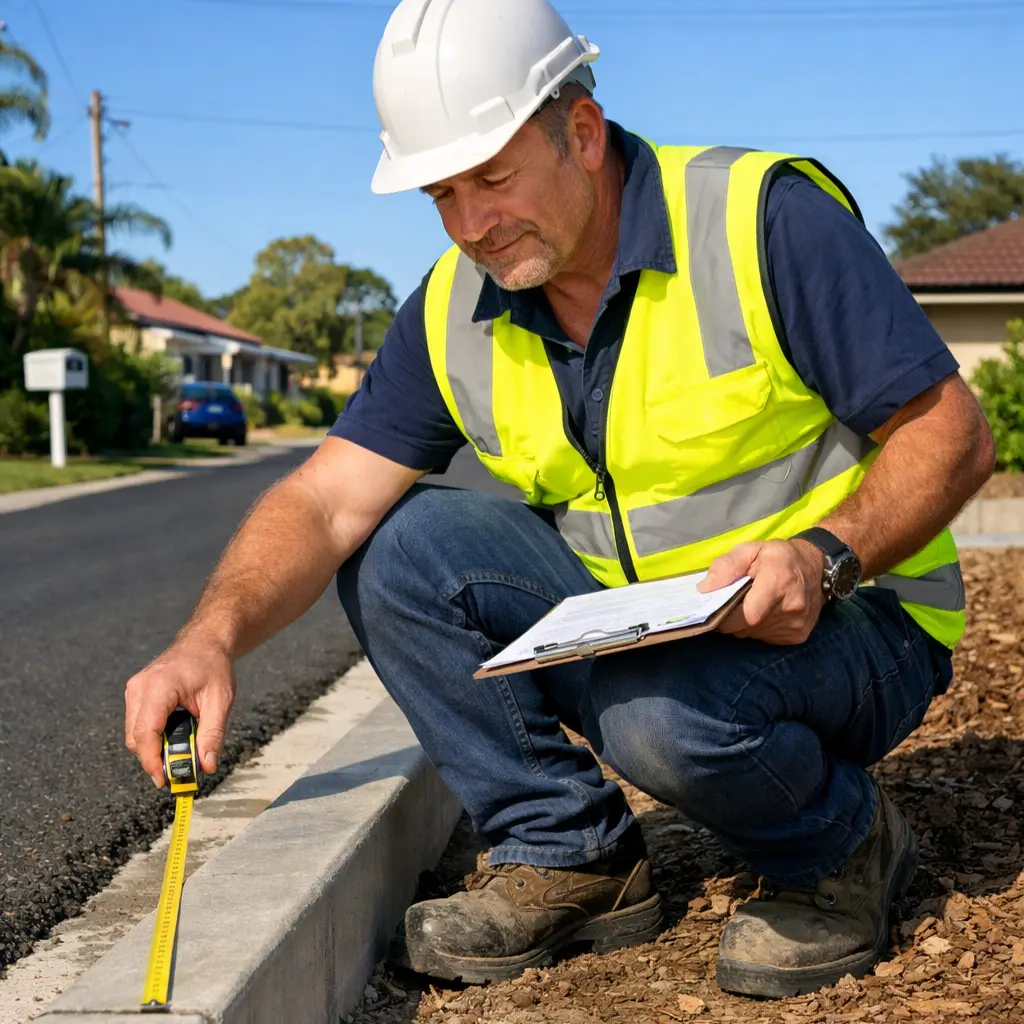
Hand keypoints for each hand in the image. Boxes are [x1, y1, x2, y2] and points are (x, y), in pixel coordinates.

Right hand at [124, 639, 236, 787]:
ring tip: (182, 750)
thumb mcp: (221, 700)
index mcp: (160, 686)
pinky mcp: (135, 693)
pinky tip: (174, 735)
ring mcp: (134, 689)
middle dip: (154, 758)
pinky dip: (152, 737)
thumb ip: (213, 734)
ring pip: (134, 733)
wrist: (205, 642)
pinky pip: (137, 724)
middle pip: (136, 737)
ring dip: (153, 748)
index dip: (152, 760)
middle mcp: (140, 687)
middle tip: (179, 770)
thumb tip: (207, 765)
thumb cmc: (213, 667)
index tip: (164, 780)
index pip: (146, 732)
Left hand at [697, 539, 826, 644]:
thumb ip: (726, 566)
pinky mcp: (798, 636)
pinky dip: (757, 629)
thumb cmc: (778, 557)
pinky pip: (764, 639)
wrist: (816, 567)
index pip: (747, 613)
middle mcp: (791, 607)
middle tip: (731, 602)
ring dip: (743, 624)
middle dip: (731, 618)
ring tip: (749, 604)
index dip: (726, 614)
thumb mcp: (750, 549)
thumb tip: (704, 589)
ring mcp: (796, 625)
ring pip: (752, 634)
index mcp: (779, 581)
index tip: (716, 606)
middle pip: (746, 626)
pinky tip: (763, 613)